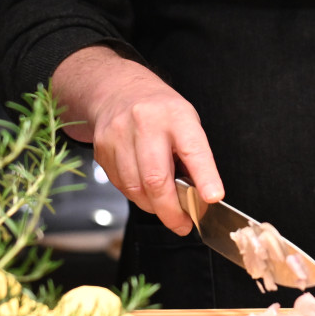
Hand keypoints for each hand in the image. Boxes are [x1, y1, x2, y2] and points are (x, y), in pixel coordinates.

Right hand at [52, 46, 222, 235]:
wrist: (119, 90)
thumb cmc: (161, 111)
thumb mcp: (186, 121)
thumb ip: (193, 156)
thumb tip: (200, 196)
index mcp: (176, 115)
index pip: (193, 149)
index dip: (205, 177)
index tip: (213, 198)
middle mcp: (146, 123)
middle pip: (157, 179)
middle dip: (171, 211)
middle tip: (183, 225)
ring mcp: (119, 136)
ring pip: (136, 188)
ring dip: (153, 207)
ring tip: (165, 207)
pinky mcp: (102, 149)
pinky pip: (121, 186)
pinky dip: (136, 196)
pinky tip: (145, 190)